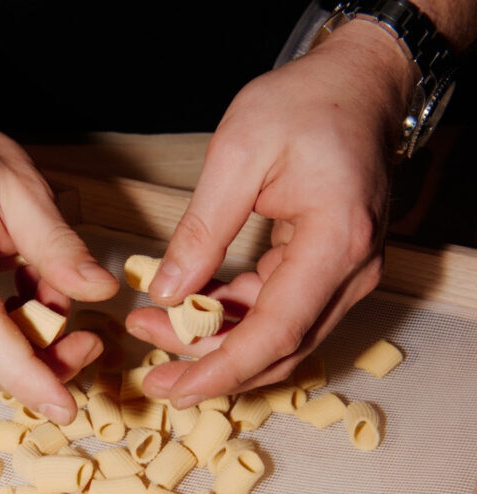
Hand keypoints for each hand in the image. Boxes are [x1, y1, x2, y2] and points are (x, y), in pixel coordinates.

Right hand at [0, 114, 118, 423]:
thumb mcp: (19, 185)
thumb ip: (58, 246)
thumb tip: (100, 292)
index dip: (27, 375)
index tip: (67, 404)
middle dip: (39, 368)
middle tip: (88, 340)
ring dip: (24, 353)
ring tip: (50, 301)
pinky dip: (4, 340)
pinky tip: (22, 300)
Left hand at [126, 21, 411, 407]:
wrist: (357, 86)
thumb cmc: (305, 105)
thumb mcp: (239, 153)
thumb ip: (203, 229)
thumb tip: (168, 291)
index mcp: (335, 242)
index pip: (278, 333)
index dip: (223, 369)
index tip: (176, 390)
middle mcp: (350, 272)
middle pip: (278, 348)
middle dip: (211, 367)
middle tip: (151, 371)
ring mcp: (344, 276)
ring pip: (277, 338)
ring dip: (216, 344)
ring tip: (153, 326)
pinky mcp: (327, 272)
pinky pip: (277, 313)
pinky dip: (232, 317)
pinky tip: (188, 305)